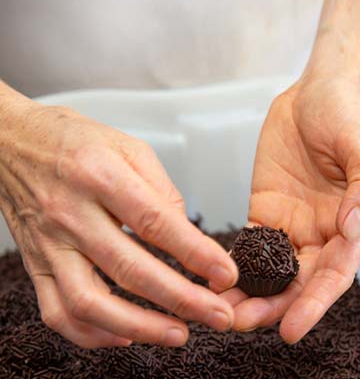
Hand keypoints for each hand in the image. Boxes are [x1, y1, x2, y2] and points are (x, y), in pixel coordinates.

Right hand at [0, 97, 237, 348]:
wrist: (12, 142)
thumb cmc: (71, 139)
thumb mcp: (125, 145)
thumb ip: (159, 188)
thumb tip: (184, 232)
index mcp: (99, 174)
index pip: (154, 221)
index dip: (195, 252)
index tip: (224, 272)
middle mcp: (71, 212)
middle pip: (128, 268)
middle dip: (181, 298)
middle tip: (217, 314)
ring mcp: (49, 243)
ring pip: (90, 302)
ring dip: (139, 326)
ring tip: (178, 334)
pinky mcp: (35, 263)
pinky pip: (58, 312)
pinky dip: (93, 333)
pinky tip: (125, 334)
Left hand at [217, 76, 359, 342]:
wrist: (314, 94)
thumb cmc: (344, 114)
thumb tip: (351, 229)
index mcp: (347, 223)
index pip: (332, 274)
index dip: (313, 304)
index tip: (290, 330)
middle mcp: (319, 231)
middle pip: (296, 281)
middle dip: (270, 306)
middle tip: (238, 323)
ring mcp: (290, 222)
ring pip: (269, 270)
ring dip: (247, 293)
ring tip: (218, 310)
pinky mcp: (265, 209)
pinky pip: (249, 244)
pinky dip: (233, 264)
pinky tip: (213, 278)